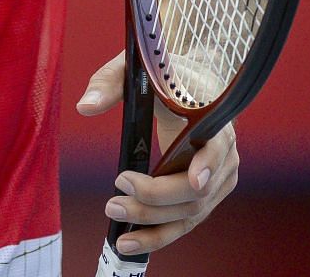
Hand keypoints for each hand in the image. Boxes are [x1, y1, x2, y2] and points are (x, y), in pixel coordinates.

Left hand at [78, 51, 241, 256]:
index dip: (207, 163)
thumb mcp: (134, 68)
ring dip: (154, 225)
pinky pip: (186, 221)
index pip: (217, 144)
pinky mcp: (207, 195)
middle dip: (155, 200)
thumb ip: (109, 83)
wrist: (190, 84)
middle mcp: (224, 152)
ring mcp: (218, 178)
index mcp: (212, 117)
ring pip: (191, 213)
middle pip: (196, 190)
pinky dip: (160, 235)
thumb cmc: (163, 73)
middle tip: (114, 200)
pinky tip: (132, 241)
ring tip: (119, 231)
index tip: (193, 180)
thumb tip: (85, 106)